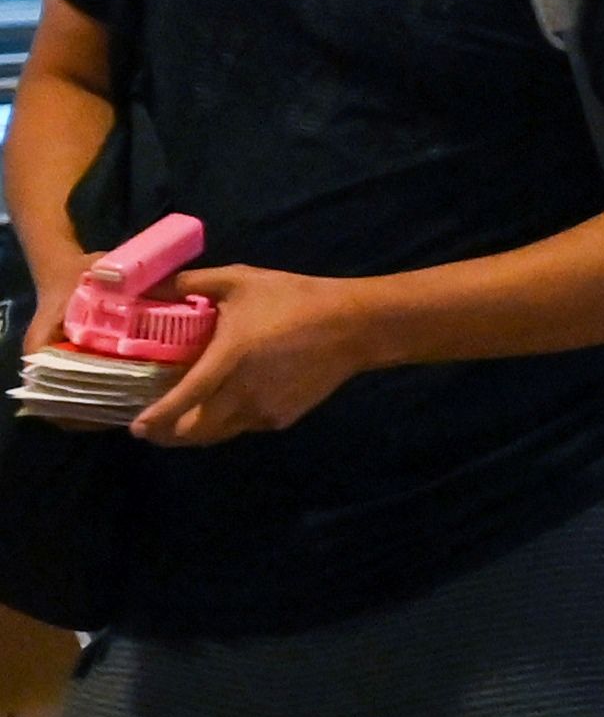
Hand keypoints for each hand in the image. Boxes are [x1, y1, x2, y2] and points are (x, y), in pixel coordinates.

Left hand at [134, 269, 379, 446]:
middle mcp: (243, 394)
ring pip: (219, 434)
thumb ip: (193, 283)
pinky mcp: (283, 417)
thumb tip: (150, 285)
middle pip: (195, 432)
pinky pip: (245, 425)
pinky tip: (229, 402)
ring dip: (198, 431)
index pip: (181, 400)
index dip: (155, 419)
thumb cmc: (296, 299)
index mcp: (228, 360)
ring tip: (185, 418)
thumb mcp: (241, 280)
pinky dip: (228, 420)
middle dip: (169, 435)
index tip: (135, 427)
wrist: (355, 325)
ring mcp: (264, 410)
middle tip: (153, 427)